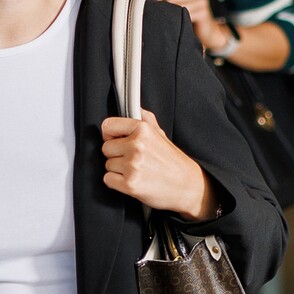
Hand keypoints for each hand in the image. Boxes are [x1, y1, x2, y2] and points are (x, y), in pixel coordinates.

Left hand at [100, 113, 215, 217]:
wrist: (188, 186)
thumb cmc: (174, 162)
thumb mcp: (161, 134)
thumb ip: (145, 119)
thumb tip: (134, 107)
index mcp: (143, 129)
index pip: (108, 126)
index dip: (110, 135)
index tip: (116, 140)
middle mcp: (136, 145)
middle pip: (106, 148)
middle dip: (116, 154)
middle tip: (133, 160)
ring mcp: (132, 165)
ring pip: (107, 165)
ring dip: (118, 169)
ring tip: (137, 171)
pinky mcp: (130, 184)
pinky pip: (108, 179)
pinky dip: (117, 182)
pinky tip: (133, 180)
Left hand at [152, 0, 232, 54]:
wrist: (208, 32)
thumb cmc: (190, 17)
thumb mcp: (180, 4)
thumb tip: (150, 0)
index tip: (156, 4)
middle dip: (165, 7)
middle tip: (164, 15)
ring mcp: (202, 1)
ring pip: (178, 5)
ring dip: (172, 14)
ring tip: (172, 20)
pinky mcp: (204, 12)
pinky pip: (186, 14)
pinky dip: (180, 20)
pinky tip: (181, 24)